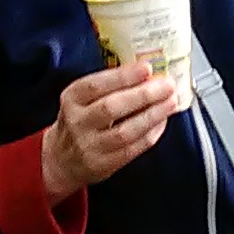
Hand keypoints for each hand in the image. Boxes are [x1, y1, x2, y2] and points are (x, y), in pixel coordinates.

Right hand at [43, 59, 177, 197]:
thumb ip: (109, 85)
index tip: (147, 68)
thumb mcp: (82, 98)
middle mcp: (78, 122)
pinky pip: (132, 149)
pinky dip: (150, 134)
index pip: (95, 85)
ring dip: (152, 116)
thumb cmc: (79, 121)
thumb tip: (148, 73)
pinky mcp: (103, 165)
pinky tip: (162, 122)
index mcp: (72, 99)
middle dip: (143, 95)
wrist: (62, 159)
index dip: (123, 76)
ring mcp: (90, 146)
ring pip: (125, 131)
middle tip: (167, 86)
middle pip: (111, 108)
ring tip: (171, 103)